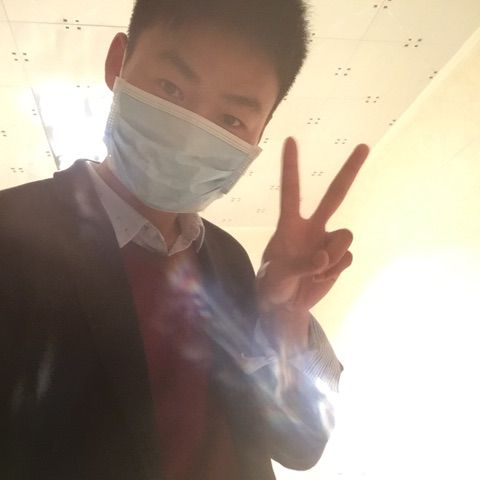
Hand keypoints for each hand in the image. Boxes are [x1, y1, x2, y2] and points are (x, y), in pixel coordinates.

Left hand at [257, 137, 368, 348]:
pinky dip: (336, 271)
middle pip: (335, 195)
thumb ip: (300, 265)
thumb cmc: (272, 284)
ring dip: (334, 256)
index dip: (291, 167)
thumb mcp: (277, 276)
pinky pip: (348, 258)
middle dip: (349, 171)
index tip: (290, 140)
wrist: (285, 306)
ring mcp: (328, 242)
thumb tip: (324, 256)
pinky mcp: (339, 258)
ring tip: (314, 272)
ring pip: (345, 236)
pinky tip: (321, 278)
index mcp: (290, 225)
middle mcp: (312, 227)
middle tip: (363, 146)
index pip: (291, 191)